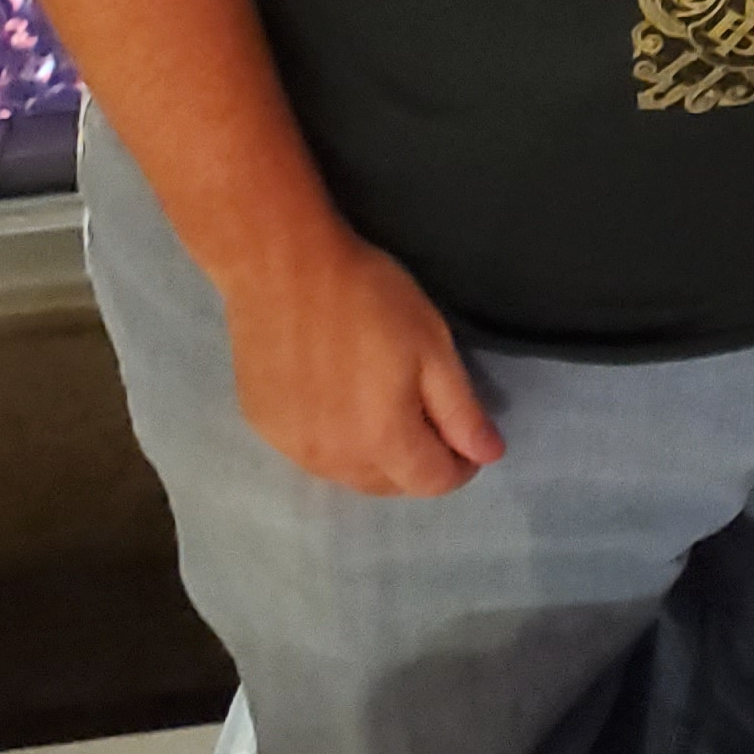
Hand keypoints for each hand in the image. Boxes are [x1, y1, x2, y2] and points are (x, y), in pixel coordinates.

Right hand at [218, 227, 506, 498]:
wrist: (282, 268)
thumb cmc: (368, 299)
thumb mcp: (433, 347)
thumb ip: (461, 412)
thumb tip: (489, 455)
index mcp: (383, 441)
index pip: (433, 482)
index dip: (460, 465)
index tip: (467, 438)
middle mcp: (335, 460)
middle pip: (390, 485)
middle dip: (417, 464)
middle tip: (426, 417)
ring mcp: (293, 447)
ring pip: (349, 475)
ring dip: (375, 458)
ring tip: (381, 410)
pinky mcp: (265, 427)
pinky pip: (312, 453)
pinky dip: (335, 442)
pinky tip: (336, 402)